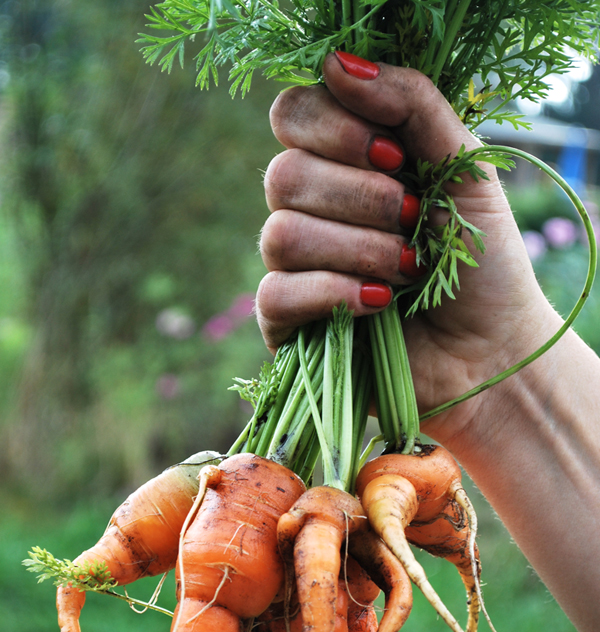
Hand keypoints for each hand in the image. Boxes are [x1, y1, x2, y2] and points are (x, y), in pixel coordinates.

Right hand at [256, 52, 559, 446]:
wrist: (492, 352)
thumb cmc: (481, 262)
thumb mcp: (465, 167)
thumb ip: (412, 104)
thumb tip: (336, 62)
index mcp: (343, 164)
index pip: (292, 114)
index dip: (335, 128)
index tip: (399, 158)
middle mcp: (311, 211)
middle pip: (283, 174)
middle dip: (361, 198)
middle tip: (413, 219)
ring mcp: (296, 269)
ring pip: (279, 234)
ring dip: (356, 250)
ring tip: (406, 271)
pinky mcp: (288, 326)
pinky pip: (275, 294)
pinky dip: (332, 294)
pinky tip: (377, 305)